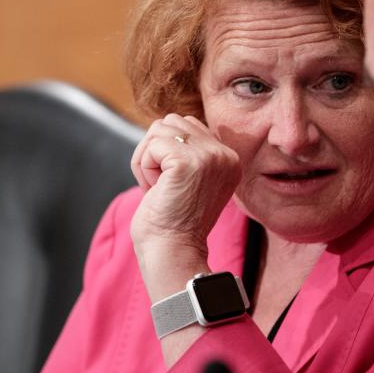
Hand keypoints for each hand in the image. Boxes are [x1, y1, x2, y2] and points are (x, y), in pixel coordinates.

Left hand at [129, 114, 241, 299]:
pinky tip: (156, 189)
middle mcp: (225, 155)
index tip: (173, 184)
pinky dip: (143, 167)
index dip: (168, 151)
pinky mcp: (187, 162)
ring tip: (159, 186)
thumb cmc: (173, 221)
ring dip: (148, 158)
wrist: (173, 251)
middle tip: (162, 184)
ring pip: (159, 129)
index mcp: (230, 159)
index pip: (189, 125)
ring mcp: (209, 157)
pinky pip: (151, 145)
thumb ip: (189, 151)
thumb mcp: (190, 179)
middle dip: (156, 150)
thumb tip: (167, 124)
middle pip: (173, 121)